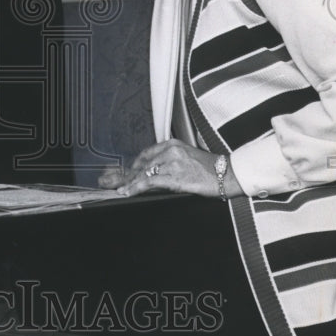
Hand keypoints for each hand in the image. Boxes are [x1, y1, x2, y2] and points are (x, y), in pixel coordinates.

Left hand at [98, 140, 238, 198]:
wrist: (229, 174)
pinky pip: (149, 181)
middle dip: (123, 173)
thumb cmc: (211, 169)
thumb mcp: (188, 158)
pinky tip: (126, 192)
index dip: (132, 166)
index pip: (146, 154)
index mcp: (173, 144)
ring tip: (113, 188)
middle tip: (107, 180)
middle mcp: (170, 150)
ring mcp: (172, 162)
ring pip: (142, 173)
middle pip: (141, 163)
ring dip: (125, 182)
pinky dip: (134, 187)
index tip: (122, 174)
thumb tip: (154, 173)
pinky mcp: (175, 175)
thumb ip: (170, 161)